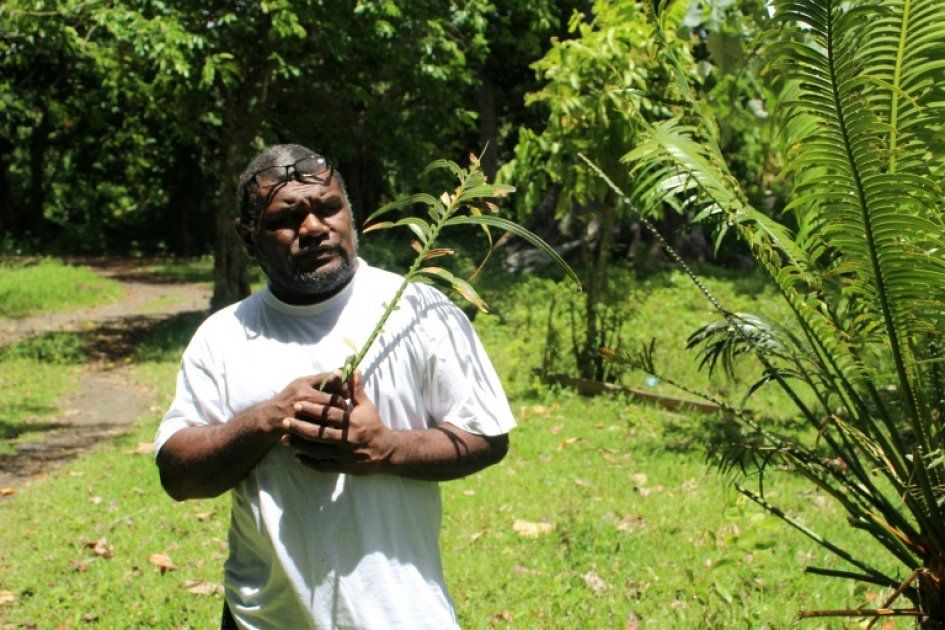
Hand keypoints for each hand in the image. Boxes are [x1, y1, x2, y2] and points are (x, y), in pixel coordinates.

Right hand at [258, 372, 348, 437]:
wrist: (268, 417)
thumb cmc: (289, 398)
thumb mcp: (301, 384)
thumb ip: (320, 379)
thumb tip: (342, 373)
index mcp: (305, 384)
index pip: (332, 380)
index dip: (343, 385)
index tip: (347, 391)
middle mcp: (303, 396)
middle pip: (335, 399)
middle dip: (343, 403)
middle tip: (346, 407)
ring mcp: (302, 413)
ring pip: (331, 415)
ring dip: (339, 417)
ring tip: (341, 417)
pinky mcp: (301, 427)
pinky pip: (322, 428)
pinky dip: (330, 428)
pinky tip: (332, 427)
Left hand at [281, 371, 395, 474]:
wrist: (386, 451)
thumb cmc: (374, 426)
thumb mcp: (367, 406)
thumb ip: (356, 390)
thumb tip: (352, 370)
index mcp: (352, 423)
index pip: (329, 415)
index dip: (312, 409)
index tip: (297, 404)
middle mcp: (346, 439)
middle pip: (319, 433)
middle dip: (300, 427)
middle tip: (285, 420)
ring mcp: (343, 455)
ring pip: (317, 450)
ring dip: (300, 444)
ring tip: (284, 438)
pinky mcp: (342, 467)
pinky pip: (322, 466)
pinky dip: (309, 462)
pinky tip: (296, 456)